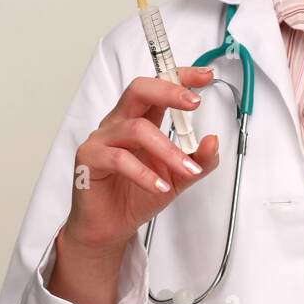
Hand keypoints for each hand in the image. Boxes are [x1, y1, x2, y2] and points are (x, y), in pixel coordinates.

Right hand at [63, 66, 220, 251]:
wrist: (110, 226)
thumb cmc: (137, 195)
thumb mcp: (178, 178)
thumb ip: (198, 161)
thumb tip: (214, 141)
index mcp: (140, 120)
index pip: (158, 88)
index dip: (180, 77)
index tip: (205, 76)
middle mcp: (119, 123)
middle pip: (139, 91)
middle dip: (169, 91)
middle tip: (194, 103)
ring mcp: (102, 139)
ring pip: (137, 129)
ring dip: (168, 150)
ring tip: (187, 171)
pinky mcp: (89, 160)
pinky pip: (118, 159)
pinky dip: (144, 173)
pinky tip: (159, 187)